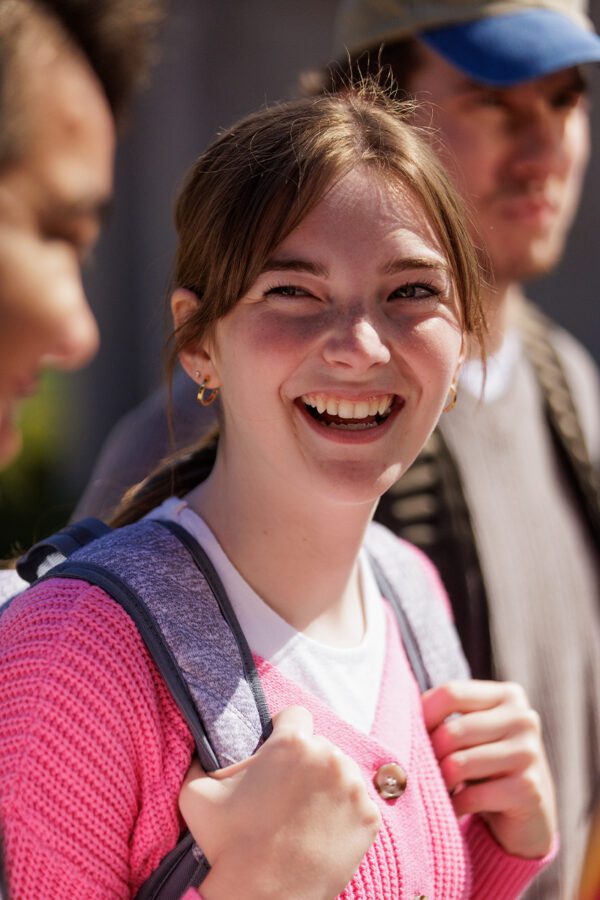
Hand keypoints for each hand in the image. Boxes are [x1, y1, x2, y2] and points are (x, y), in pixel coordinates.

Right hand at [179, 705, 380, 899]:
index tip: (275, 755)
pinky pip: (357, 804)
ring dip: (326, 787)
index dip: (282, 732)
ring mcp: (354, 789)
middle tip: (284, 794)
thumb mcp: (197, 793)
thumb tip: (202, 745)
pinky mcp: (369, 819)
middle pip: (319, 747)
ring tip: (302, 816)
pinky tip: (321, 832)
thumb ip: (201, 759)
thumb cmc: (226, 847)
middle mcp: (329, 758)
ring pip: (340, 773)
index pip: (295, 716)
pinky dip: (342, 815)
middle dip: (303, 764)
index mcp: (292, 744)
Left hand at [422, 680, 556, 859]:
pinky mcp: (528, 790)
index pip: (451, 693)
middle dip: (431, 755)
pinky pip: (472, 796)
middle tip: (425, 770)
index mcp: (508, 695)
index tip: (412, 735)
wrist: (529, 816)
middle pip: (453, 731)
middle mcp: (523, 719)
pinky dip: (455, 806)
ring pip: (459, 764)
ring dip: (441, 782)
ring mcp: (528, 753)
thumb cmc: (488, 767)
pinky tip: (455, 809)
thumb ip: (448, 718)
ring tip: (440, 788)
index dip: (424, 715)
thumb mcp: (471, 734)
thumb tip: (401, 716)